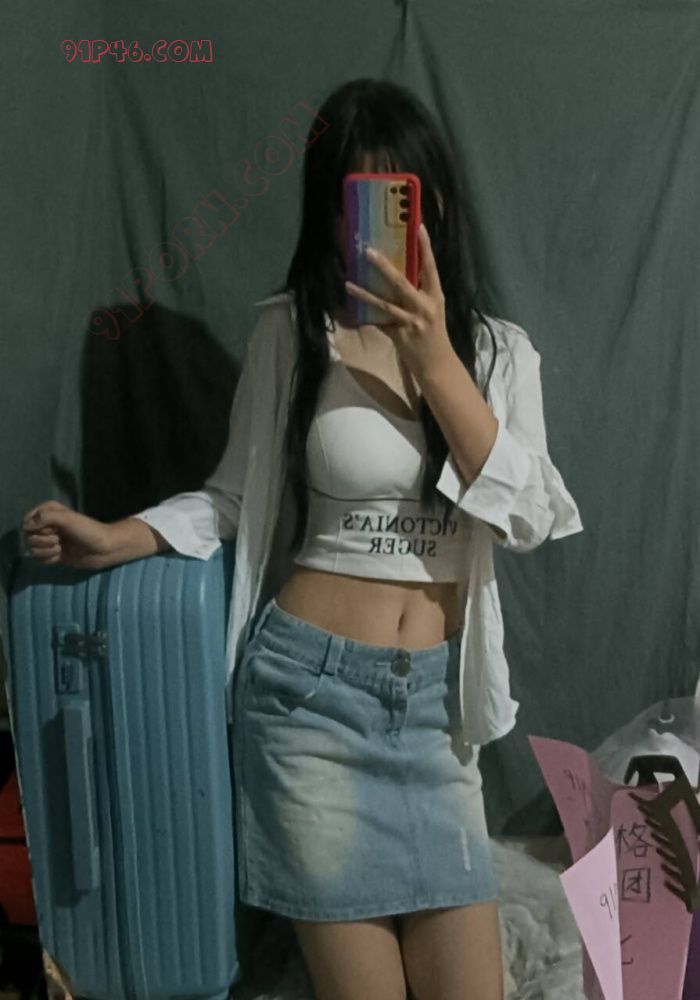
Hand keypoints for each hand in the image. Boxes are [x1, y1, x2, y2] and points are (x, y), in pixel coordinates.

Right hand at [21, 501, 113, 568]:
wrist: (103, 549)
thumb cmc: (87, 530)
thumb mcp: (66, 518)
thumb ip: (44, 517)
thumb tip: (26, 526)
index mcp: (48, 511)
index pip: (27, 521)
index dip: (36, 528)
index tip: (52, 528)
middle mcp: (46, 525)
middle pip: (28, 536)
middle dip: (43, 540)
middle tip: (59, 538)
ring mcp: (49, 540)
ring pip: (32, 549)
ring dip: (46, 550)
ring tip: (61, 547)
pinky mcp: (52, 554)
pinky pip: (39, 559)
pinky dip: (49, 558)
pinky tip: (61, 556)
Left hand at [344, 222, 454, 377]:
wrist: (437, 363)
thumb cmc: (434, 333)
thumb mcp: (432, 309)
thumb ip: (419, 293)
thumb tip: (399, 274)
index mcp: (435, 296)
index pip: (431, 268)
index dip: (425, 248)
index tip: (419, 227)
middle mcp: (424, 307)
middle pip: (401, 283)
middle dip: (384, 267)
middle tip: (368, 251)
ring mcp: (411, 322)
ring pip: (384, 304)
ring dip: (364, 294)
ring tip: (348, 284)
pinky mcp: (399, 336)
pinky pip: (379, 323)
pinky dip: (366, 317)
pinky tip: (351, 311)